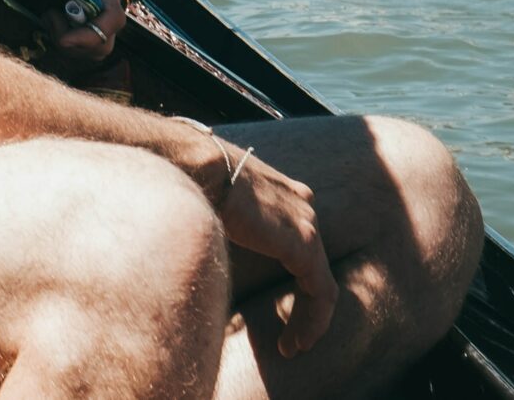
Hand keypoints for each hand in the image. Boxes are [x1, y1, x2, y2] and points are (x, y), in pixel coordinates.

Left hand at [0, 0, 127, 63]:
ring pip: (101, 39)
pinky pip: (94, 31)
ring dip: (73, 41)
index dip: (91, 36)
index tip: (62, 39)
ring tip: (47, 13)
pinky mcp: (98, 1)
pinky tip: (51, 13)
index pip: (112, 17)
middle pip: (107, 36)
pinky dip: (74, 35)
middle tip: (47, 18)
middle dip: (76, 43)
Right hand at [207, 138, 335, 358]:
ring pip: (320, 283)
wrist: (197, 166)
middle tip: (289, 340)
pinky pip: (321, 291)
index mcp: (282, 196)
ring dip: (308, 319)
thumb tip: (207, 256)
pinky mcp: (303, 241)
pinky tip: (297, 341)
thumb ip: (227, 232)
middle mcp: (302, 206)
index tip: (276, 314)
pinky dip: (314, 319)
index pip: (300, 248)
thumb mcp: (216, 210)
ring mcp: (306, 222)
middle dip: (302, 308)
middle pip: (312, 267)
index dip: (292, 285)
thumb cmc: (192, 183)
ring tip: (291, 347)